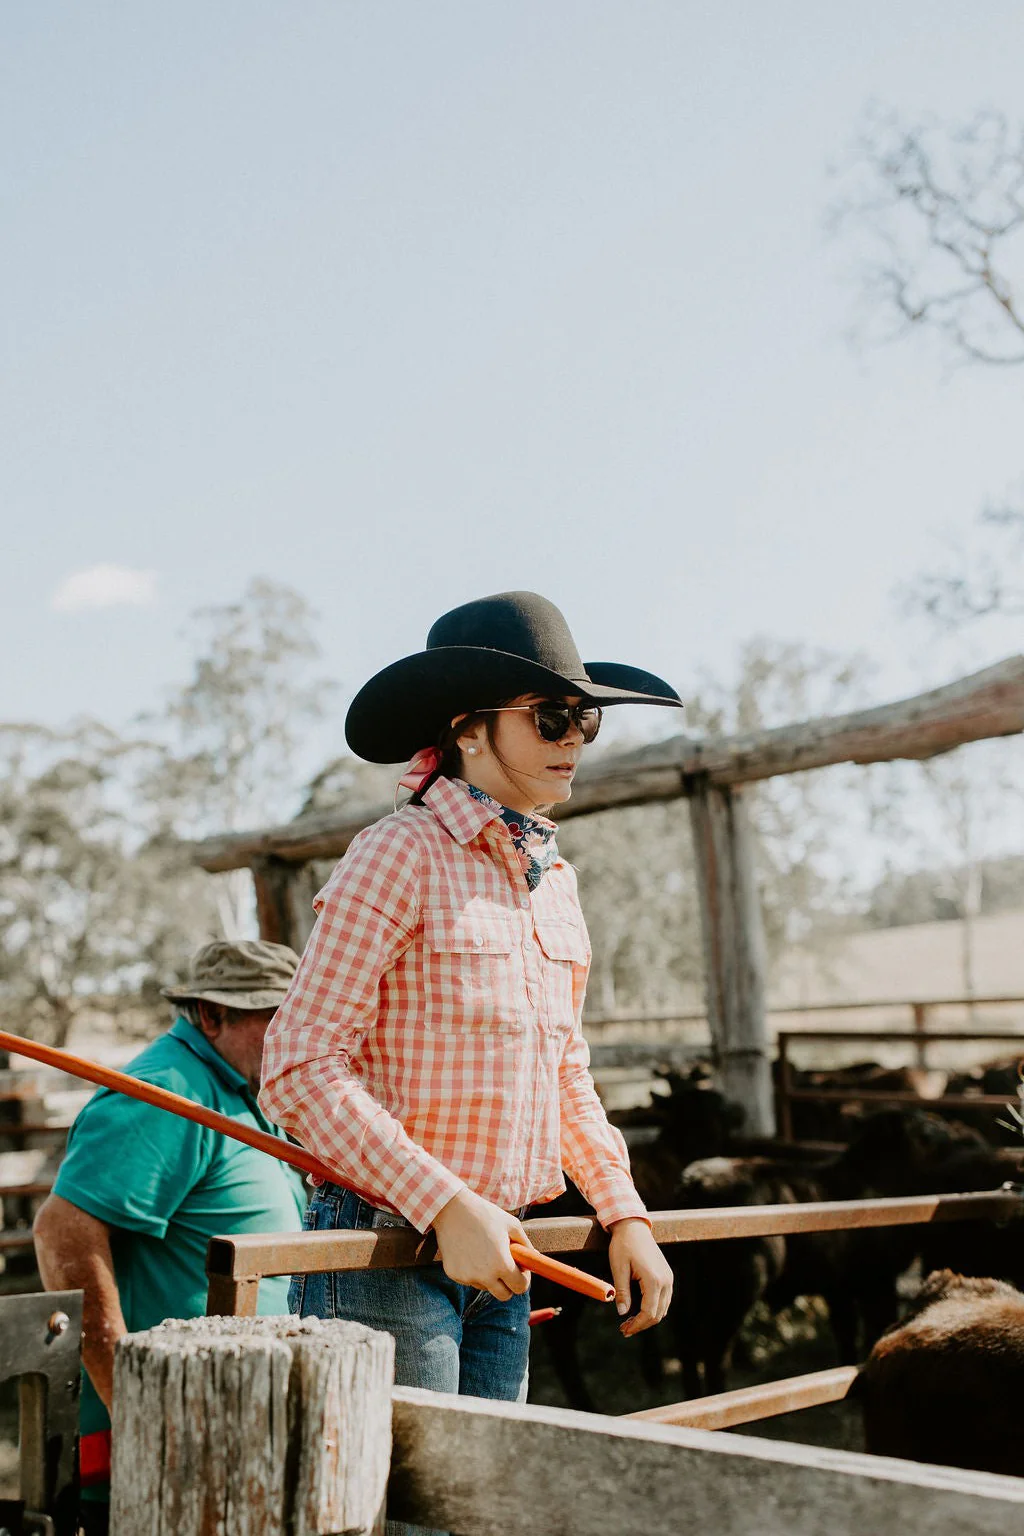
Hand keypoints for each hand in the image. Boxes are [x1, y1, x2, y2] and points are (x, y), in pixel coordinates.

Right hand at [431, 1188, 530, 1300]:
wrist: (452, 1209)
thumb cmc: (485, 1214)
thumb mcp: (512, 1224)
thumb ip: (526, 1244)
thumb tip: (533, 1258)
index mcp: (502, 1264)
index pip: (520, 1287)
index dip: (524, 1280)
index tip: (521, 1271)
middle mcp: (484, 1276)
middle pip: (504, 1295)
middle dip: (509, 1284)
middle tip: (506, 1268)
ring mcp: (467, 1277)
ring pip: (486, 1286)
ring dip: (489, 1276)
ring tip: (484, 1252)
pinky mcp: (454, 1274)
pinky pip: (470, 1279)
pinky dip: (473, 1271)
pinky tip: (470, 1251)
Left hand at [608, 1217, 672, 1335]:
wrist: (633, 1226)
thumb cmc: (623, 1245)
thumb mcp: (618, 1268)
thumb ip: (622, 1292)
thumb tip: (622, 1313)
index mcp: (654, 1280)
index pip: (649, 1313)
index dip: (637, 1325)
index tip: (624, 1330)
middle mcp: (665, 1281)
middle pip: (658, 1314)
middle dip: (642, 1324)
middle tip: (624, 1329)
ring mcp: (668, 1278)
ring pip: (662, 1308)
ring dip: (648, 1318)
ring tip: (629, 1321)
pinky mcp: (667, 1275)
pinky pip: (664, 1299)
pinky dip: (653, 1308)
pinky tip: (639, 1309)